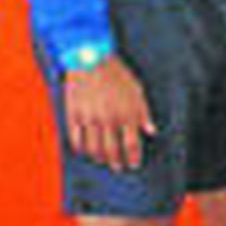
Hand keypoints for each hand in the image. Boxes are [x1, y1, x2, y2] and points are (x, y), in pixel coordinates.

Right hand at [60, 57, 153, 171]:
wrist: (90, 57)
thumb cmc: (116, 73)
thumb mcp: (137, 90)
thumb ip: (144, 113)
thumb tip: (151, 131)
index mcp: (126, 114)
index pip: (131, 145)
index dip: (133, 158)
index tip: (134, 165)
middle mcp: (108, 119)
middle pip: (112, 151)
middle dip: (116, 162)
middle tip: (119, 167)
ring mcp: (90, 118)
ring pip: (94, 148)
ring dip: (99, 158)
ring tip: (102, 161)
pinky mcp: (74, 114)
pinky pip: (76, 138)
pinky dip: (80, 148)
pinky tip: (84, 151)